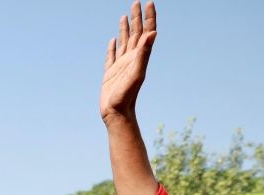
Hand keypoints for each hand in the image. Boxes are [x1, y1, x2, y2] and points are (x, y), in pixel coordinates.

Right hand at [100, 1, 156, 122]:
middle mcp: (131, 58)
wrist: (117, 114)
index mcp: (139, 56)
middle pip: (135, 33)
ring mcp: (121, 65)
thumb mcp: (137, 72)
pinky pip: (111, 56)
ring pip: (124, 42)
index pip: (146, 32)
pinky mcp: (110, 73)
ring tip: (124, 17)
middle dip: (137, 17)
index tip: (149, 3)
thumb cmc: (127, 96)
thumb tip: (153, 32)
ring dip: (125, 29)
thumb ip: (144, 52)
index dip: (148, 17)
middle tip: (136, 2)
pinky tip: (112, 41)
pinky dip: (112, 47)